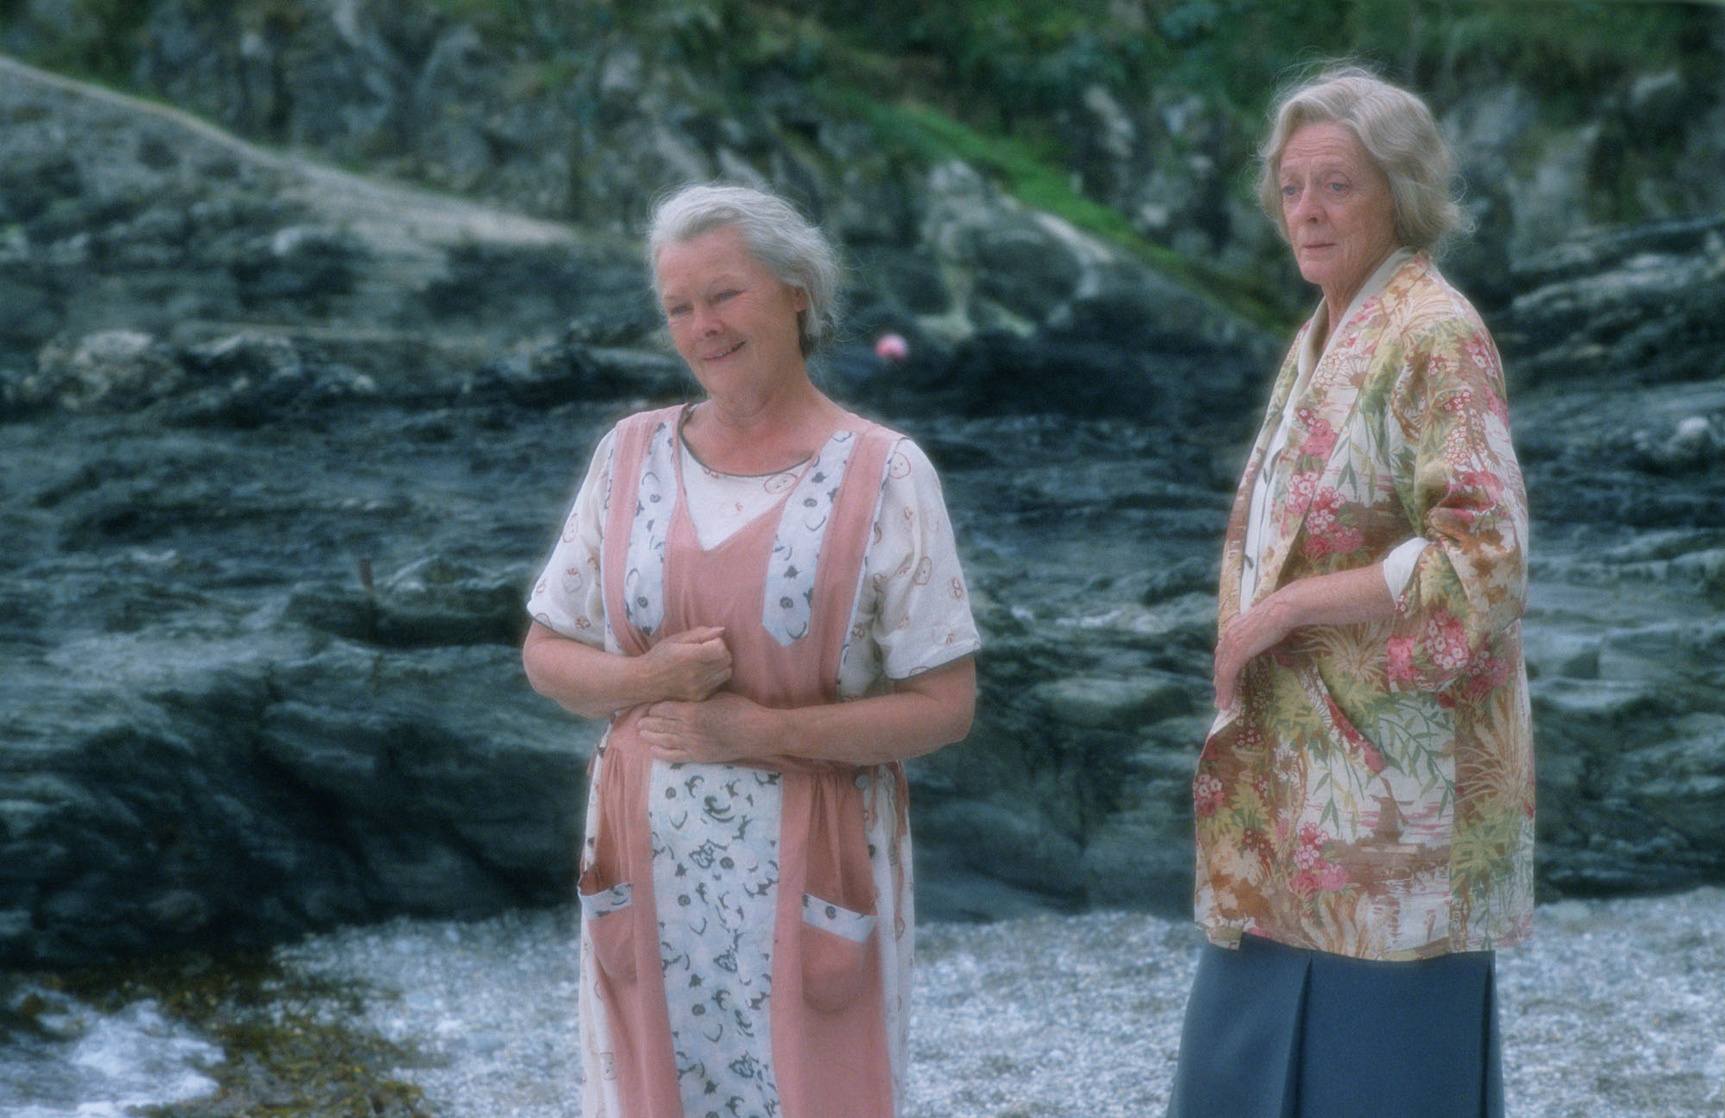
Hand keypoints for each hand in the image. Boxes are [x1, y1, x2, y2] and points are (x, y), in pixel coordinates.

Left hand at [638, 692, 772, 764]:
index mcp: (692, 710)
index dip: (654, 707)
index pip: (664, 708)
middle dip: (648, 722)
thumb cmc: (740, 709)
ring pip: (664, 740)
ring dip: (650, 737)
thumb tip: (686, 689)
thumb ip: (699, 694)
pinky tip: (653, 750)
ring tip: (641, 733)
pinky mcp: (698, 756)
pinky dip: (661, 753)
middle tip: (638, 720)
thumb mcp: (717, 695)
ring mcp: (692, 744)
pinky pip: (674, 756)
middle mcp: (688, 728)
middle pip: (661, 724)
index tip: (648, 705)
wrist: (756, 732)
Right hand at [642, 626, 731, 702]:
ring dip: (721, 665)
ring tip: (707, 662)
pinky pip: (719, 684)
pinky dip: (716, 677)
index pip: (721, 649)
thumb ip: (700, 633)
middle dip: (722, 652)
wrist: (645, 681)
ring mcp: (698, 689)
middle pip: (727, 660)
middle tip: (708, 651)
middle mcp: (695, 675)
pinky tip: (703, 674)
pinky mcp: (700, 697)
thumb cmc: (660, 656)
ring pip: (727, 673)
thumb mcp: (676, 639)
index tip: (707, 642)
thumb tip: (722, 630)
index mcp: (689, 657)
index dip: (718, 642)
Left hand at [1212, 597, 1294, 710]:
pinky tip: (1227, 702)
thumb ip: (1274, 649)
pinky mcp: (1237, 652)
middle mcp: (1229, 635)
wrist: (1283, 609)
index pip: (1224, 651)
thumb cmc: (1283, 618)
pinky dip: (1226, 690)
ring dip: (1222, 690)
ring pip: (1222, 672)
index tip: (1221, 679)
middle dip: (1220, 681)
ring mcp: (1231, 643)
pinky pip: (1228, 675)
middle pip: (1220, 662)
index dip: (1223, 666)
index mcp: (1235, 628)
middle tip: (1221, 696)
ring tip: (1223, 705)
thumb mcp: (1274, 636)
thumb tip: (1285, 662)